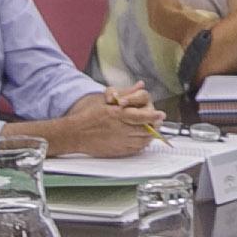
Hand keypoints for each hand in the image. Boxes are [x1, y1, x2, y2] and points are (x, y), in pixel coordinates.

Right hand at [42, 87, 159, 160]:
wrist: (75, 134)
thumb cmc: (88, 116)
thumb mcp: (105, 100)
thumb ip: (126, 93)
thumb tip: (141, 85)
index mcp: (118, 114)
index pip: (141, 116)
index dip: (153, 116)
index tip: (161, 115)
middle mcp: (120, 129)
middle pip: (145, 130)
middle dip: (154, 127)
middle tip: (158, 124)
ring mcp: (120, 141)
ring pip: (142, 141)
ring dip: (149, 136)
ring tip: (152, 132)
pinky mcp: (118, 151)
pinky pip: (135, 149)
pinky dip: (141, 145)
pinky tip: (142, 141)